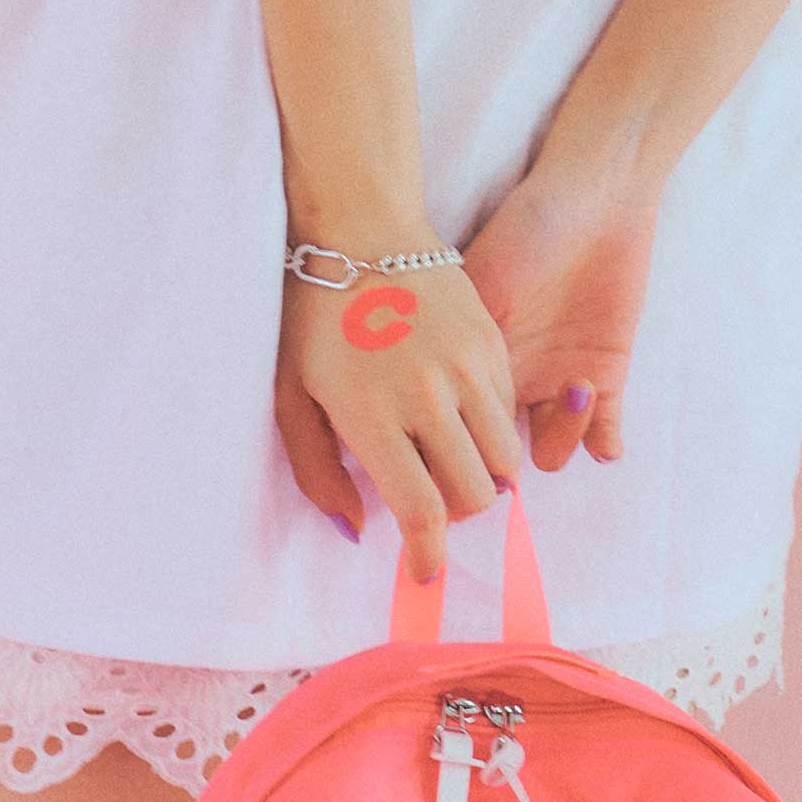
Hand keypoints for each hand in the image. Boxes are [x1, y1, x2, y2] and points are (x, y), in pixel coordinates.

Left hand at [275, 246, 523, 582]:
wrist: (362, 228)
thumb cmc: (315, 318)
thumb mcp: (294, 397)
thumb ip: (318, 472)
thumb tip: (357, 531)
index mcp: (374, 416)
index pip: (422, 511)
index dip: (428, 555)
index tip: (425, 573)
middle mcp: (428, 397)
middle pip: (474, 495)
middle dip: (456, 516)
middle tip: (432, 502)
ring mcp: (466, 368)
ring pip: (504, 461)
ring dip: (482, 477)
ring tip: (452, 461)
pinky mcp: (491, 344)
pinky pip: (507, 413)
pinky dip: (489, 431)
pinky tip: (458, 413)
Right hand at [459, 161, 658, 470]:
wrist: (592, 194)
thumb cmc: (523, 231)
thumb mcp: (477, 288)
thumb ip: (451, 355)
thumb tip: (416, 418)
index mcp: (474, 368)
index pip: (459, 433)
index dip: (460, 455)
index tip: (469, 453)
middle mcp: (514, 384)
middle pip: (501, 456)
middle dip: (509, 459)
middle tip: (530, 420)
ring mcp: (559, 384)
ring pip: (552, 450)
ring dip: (563, 436)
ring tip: (577, 389)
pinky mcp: (606, 377)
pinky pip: (604, 437)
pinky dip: (603, 447)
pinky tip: (607, 442)